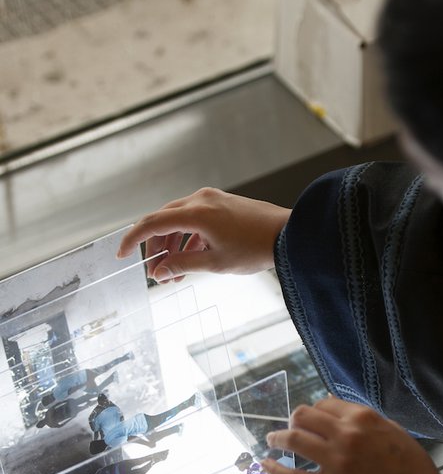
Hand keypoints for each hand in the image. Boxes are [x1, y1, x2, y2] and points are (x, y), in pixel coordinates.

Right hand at [116, 187, 290, 282]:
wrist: (290, 234)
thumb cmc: (256, 249)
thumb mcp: (215, 263)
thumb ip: (183, 265)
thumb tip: (158, 272)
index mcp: (196, 212)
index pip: (152, 224)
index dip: (133, 240)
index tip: (120, 256)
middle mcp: (200, 199)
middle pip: (163, 221)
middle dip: (155, 248)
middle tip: (156, 274)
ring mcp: (212, 199)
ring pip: (179, 220)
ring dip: (173, 245)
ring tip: (174, 273)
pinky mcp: (222, 203)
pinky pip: (195, 219)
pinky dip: (188, 238)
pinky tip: (191, 258)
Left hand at [263, 397, 442, 473]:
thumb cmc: (412, 468)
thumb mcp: (392, 430)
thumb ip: (364, 419)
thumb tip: (335, 407)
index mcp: (364, 418)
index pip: (325, 403)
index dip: (315, 410)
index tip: (312, 419)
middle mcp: (346, 435)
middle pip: (304, 416)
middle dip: (293, 419)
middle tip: (290, 428)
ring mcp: (336, 462)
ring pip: (294, 440)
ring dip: (278, 438)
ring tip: (272, 440)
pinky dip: (275, 470)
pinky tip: (265, 465)